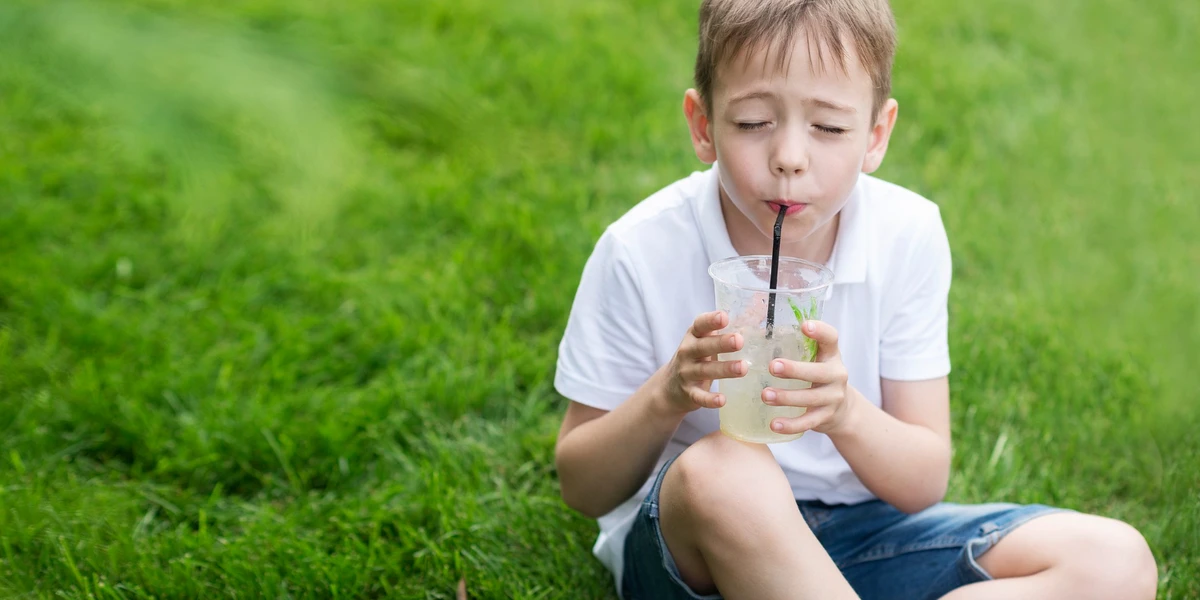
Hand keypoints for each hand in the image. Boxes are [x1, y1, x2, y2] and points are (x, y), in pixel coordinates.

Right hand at [658, 311, 746, 415]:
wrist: (668, 387)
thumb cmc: (695, 359)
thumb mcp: (703, 343)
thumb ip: (721, 334)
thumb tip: (753, 321)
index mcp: (693, 337)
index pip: (699, 325)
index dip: (711, 320)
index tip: (724, 316)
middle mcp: (687, 353)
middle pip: (703, 347)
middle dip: (721, 343)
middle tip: (739, 340)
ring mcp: (686, 373)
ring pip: (705, 370)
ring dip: (724, 369)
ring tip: (743, 368)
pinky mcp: (688, 393)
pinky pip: (699, 397)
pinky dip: (710, 399)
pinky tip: (722, 400)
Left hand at [761, 320, 857, 434]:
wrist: (842, 409)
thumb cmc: (818, 377)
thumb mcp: (815, 359)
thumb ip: (796, 348)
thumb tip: (754, 333)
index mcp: (831, 355)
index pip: (831, 338)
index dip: (820, 331)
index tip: (804, 326)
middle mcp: (836, 374)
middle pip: (819, 372)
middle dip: (795, 370)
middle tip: (772, 367)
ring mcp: (833, 397)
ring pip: (810, 398)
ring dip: (786, 397)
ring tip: (765, 395)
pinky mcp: (826, 417)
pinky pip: (807, 422)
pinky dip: (791, 424)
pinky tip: (774, 424)